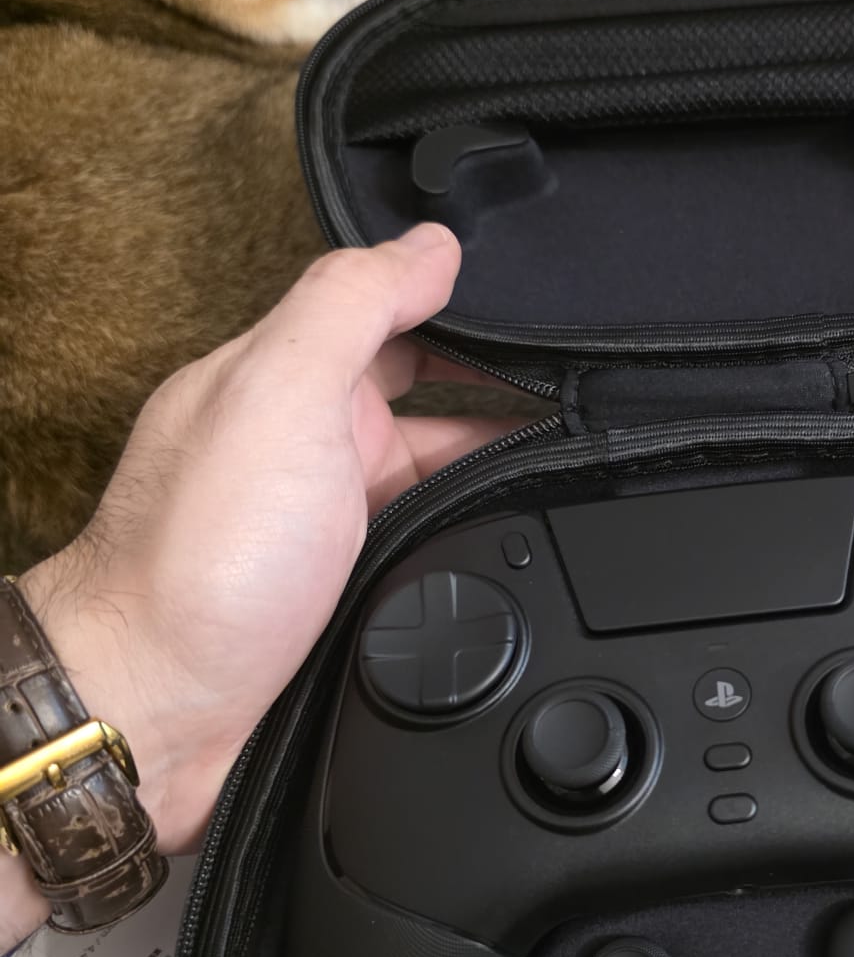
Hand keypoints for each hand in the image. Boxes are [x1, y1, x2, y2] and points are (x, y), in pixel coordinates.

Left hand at [5, 224, 521, 950]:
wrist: (156, 712)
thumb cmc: (199, 562)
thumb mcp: (278, 396)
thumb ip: (353, 306)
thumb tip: (433, 243)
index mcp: (285, 376)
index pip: (397, 311)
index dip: (474, 307)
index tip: (557, 316)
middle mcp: (307, 442)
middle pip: (434, 395)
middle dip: (510, 392)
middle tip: (595, 401)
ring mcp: (330, 521)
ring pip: (444, 476)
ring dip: (503, 471)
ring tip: (584, 471)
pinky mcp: (349, 591)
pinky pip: (435, 543)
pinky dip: (480, 536)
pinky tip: (525, 541)